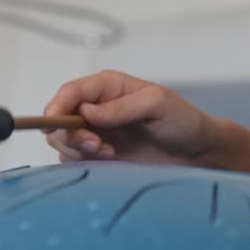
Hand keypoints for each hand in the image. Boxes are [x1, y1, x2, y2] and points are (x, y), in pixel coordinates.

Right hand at [43, 69, 217, 165]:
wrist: (196, 153)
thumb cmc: (182, 121)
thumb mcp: (157, 104)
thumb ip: (122, 107)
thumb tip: (86, 111)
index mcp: (108, 87)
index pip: (70, 92)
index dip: (56, 107)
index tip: (53, 126)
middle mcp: (97, 108)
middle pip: (59, 119)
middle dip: (70, 135)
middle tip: (97, 146)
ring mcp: (97, 132)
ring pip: (63, 141)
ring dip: (78, 150)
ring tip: (109, 153)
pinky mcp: (100, 155)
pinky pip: (74, 159)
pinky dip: (84, 163)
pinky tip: (110, 160)